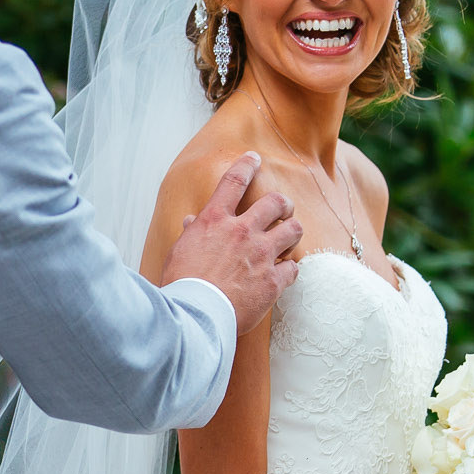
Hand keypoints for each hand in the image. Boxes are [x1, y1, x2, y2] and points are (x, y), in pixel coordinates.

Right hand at [159, 151, 301, 331]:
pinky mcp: (273, 281)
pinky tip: (283, 274)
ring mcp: (260, 255)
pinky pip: (293, 267)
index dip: (246, 165)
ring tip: (288, 239)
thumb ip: (192, 234)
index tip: (254, 158)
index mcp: (215, 221)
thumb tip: (192, 222)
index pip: (233, 182)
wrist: (194, 316)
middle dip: (283, 204)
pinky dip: (289, 269)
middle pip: (275, 202)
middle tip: (283, 210)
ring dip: (293, 232)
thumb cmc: (181, 285)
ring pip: (293, 230)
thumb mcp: (179, 252)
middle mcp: (241, 232)